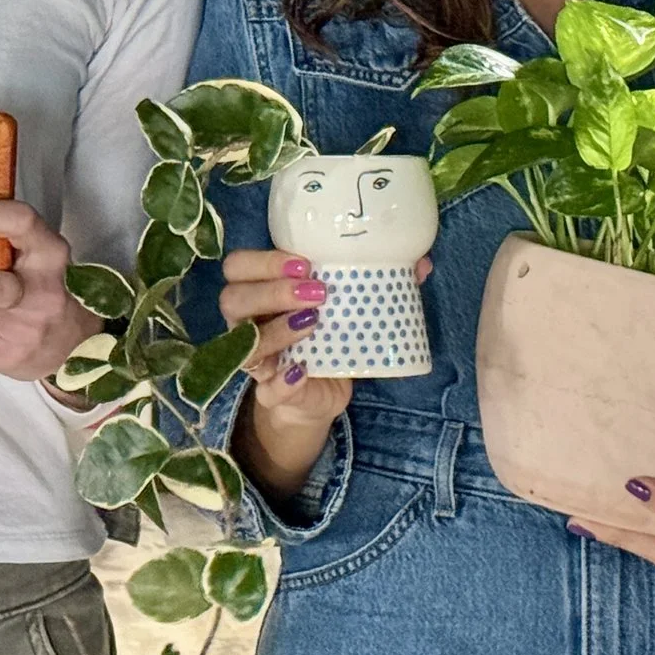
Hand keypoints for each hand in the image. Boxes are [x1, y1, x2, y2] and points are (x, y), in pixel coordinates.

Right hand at [220, 248, 430, 500]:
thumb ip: (373, 283)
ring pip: (244, 341)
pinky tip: (303, 370)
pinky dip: (283, 379)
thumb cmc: (325, 338)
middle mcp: (248, 323)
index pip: (238, 267)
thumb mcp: (342, 309)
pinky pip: (266, 388)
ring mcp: (255, 360)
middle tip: (316, 291)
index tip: (305, 262)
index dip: (264, 261)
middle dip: (272, 290)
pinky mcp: (270, 394)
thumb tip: (422, 264)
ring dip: (278, 329)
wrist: (315, 393)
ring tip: (314, 322)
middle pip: (232, 298)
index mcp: (259, 292)